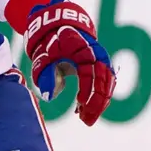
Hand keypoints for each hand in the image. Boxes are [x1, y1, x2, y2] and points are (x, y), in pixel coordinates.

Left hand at [25, 0, 115, 125]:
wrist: (61, 28)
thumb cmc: (50, 44)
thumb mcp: (42, 57)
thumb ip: (44, 75)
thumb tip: (49, 96)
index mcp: (84, 50)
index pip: (90, 73)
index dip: (87, 90)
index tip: (80, 106)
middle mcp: (98, 55)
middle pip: (103, 81)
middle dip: (97, 103)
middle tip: (86, 121)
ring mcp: (103, 60)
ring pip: (108, 85)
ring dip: (100, 103)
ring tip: (87, 119)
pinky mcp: (103, 67)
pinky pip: (106, 84)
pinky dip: (99, 98)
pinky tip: (88, 110)